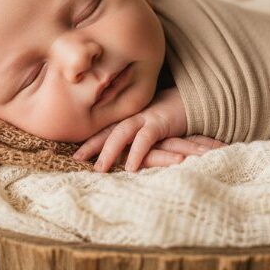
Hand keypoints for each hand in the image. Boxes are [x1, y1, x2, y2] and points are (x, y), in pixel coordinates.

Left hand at [72, 87, 224, 171]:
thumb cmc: (173, 115)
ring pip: (121, 133)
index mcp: (130, 117)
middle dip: (90, 145)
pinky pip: (145, 139)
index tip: (74, 155)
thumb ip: (137, 134)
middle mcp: (134, 116)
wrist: (195, 100)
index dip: (89, 141)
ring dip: (109, 151)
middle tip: (76, 160)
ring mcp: (146, 117)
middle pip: (107, 130)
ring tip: (99, 169)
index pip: (105, 129)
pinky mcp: (161, 122)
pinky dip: (136, 152)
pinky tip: (130, 168)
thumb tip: (122, 152)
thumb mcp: (151, 125)